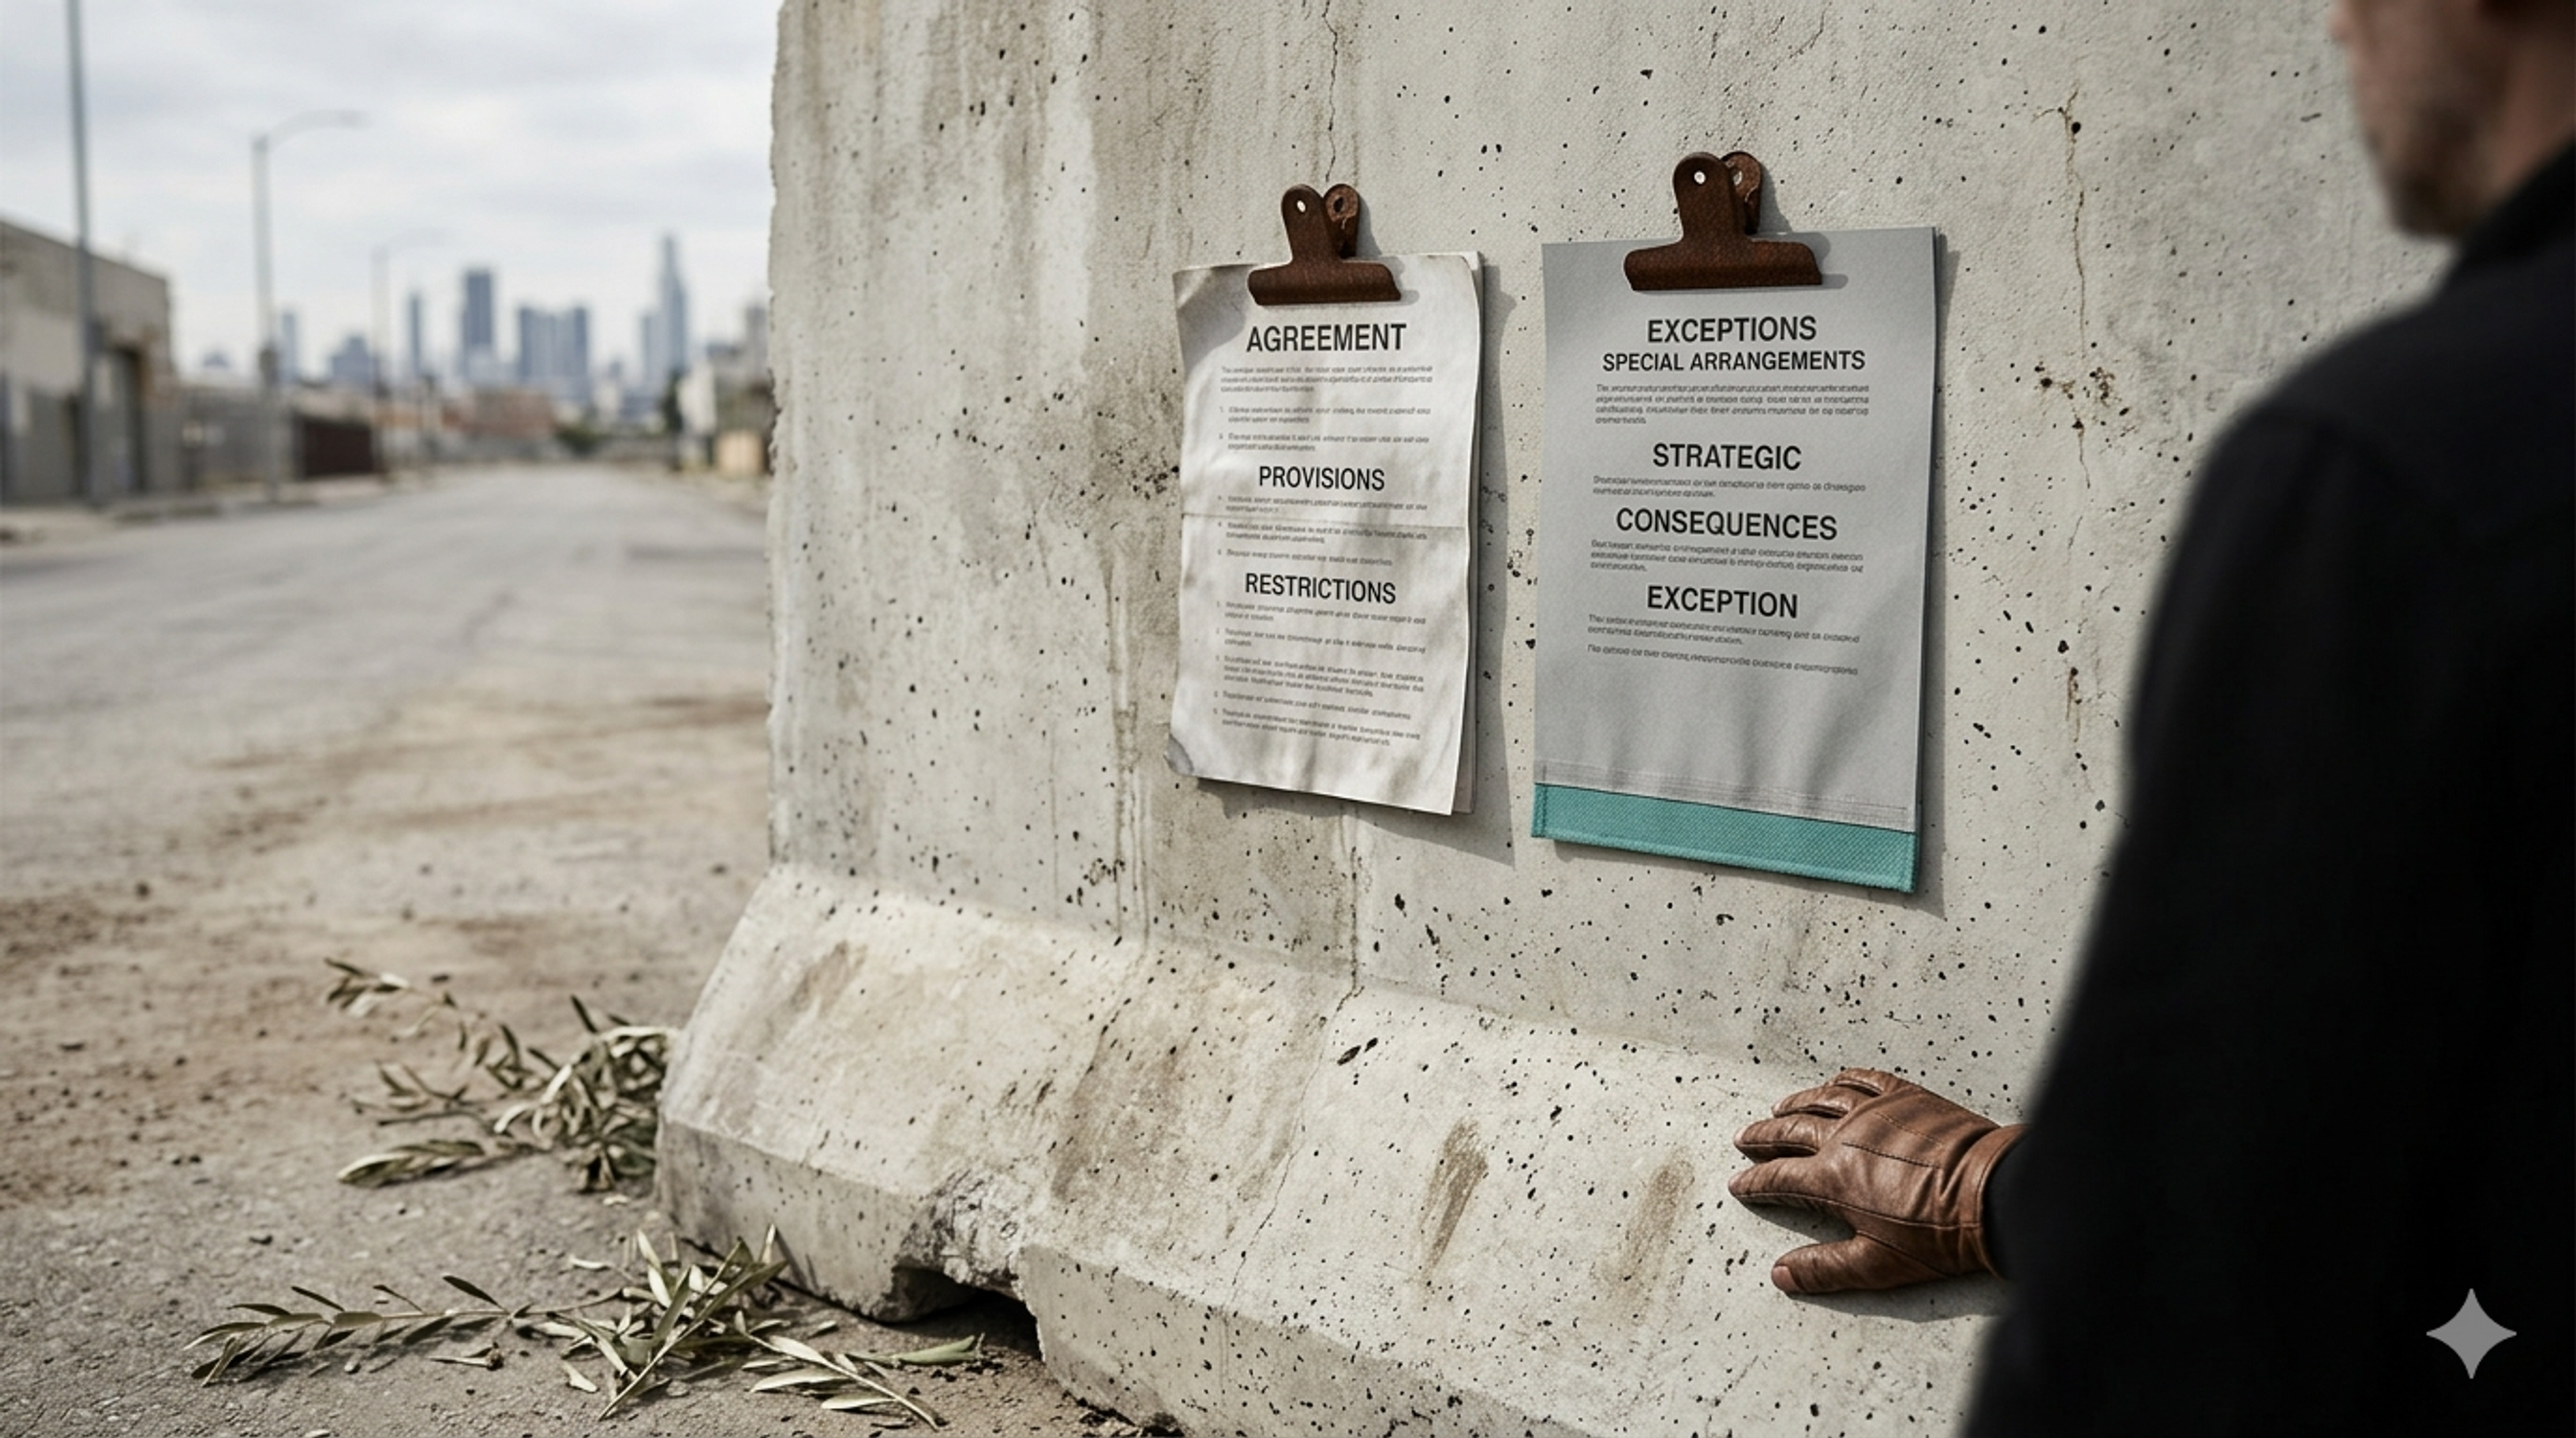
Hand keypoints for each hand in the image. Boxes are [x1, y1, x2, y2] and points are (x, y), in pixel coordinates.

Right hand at [1727, 1068, 2022, 1293]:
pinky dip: (1843, 1079)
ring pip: (1822, 1099)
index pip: (1779, 1178)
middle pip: (1791, 1130)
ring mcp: (1876, 1112)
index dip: (1755, 1183)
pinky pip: (1864, 1080)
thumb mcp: (1877, 1265)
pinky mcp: (1907, 1097)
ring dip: (1796, 1104)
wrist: (1993, 1195)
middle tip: (1746, 1140)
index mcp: (1833, 1178)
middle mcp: (1845, 1136)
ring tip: (1780, 1109)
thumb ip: (1824, 1269)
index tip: (1739, 1185)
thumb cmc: (1938, 1235)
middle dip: (1763, 1137)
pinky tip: (1835, 1081)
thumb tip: (1780, 1274)